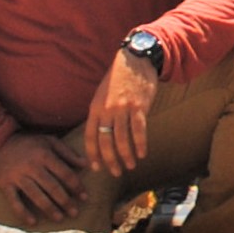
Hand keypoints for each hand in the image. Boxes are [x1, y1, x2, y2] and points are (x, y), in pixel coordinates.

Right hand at [0, 131, 86, 221]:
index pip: (64, 173)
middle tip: (75, 213)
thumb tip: (86, 165)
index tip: (85, 198)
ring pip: (36, 195)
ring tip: (59, 218)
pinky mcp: (5, 184)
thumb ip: (68, 153)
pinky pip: (14, 201)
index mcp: (45, 155)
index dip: (76, 186)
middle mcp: (32, 166)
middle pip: (52, 186)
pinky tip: (33, 222)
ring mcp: (18, 176)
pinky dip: (23, 212)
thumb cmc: (29, 143)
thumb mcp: (49, 141)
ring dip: (49, 208)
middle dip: (65, 201)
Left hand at [83, 49, 158, 174]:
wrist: (135, 60)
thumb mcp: (102, 95)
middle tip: (116, 172)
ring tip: (131, 165)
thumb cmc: (118, 79)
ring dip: (126, 155)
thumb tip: (101, 136)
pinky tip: (142, 153)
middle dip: (110, 160)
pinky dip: (141, 144)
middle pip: (105, 141)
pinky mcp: (138, 106)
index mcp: (95, 108)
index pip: (90, 137)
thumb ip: (100, 114)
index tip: (97, 168)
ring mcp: (123, 108)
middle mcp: (107, 110)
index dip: (93, 154)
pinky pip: (139, 130)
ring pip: (122, 139)